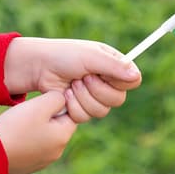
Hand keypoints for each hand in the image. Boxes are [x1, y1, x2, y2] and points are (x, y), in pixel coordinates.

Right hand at [0, 91, 76, 173]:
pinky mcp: (29, 166)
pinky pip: (32, 148)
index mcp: (63, 137)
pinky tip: (13, 137)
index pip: (71, 115)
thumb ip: (56, 98)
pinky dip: (25, 141)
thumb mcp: (39, 105)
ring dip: (35, 129)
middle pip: (57, 126)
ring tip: (18, 126)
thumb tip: (62, 100)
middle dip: (45, 117)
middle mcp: (57, 152)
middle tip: (27, 114)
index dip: (56, 105)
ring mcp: (43, 161)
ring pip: (44, 137)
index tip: (40, 104)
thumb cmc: (16, 127)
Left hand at [3, 38, 141, 121]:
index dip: (120, 82)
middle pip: (118, 100)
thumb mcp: (90, 57)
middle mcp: (107, 82)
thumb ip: (114, 67)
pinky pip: (86, 118)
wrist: (37, 67)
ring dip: (83, 98)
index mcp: (114, 65)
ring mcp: (94, 97)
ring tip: (71, 85)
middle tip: (83, 78)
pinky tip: (65, 95)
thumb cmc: (64, 55)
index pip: (133, 81)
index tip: (104, 74)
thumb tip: (137, 77)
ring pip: (102, 111)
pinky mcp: (81, 109)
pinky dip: (73, 107)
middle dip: (97, 90)